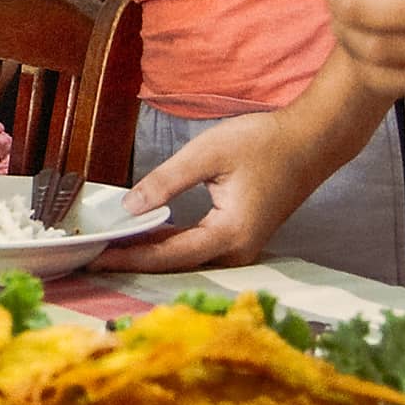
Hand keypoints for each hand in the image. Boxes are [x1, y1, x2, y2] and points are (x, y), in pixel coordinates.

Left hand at [95, 111, 324, 272]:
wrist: (311, 140)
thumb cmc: (265, 143)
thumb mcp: (207, 154)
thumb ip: (166, 181)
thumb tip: (129, 207)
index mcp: (230, 235)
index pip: (169, 255)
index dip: (130, 257)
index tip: (96, 258)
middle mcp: (238, 252)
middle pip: (176, 264)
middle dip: (134, 260)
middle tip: (92, 256)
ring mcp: (242, 248)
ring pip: (186, 258)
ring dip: (150, 252)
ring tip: (111, 247)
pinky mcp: (241, 238)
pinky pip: (198, 247)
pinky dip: (169, 242)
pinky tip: (144, 234)